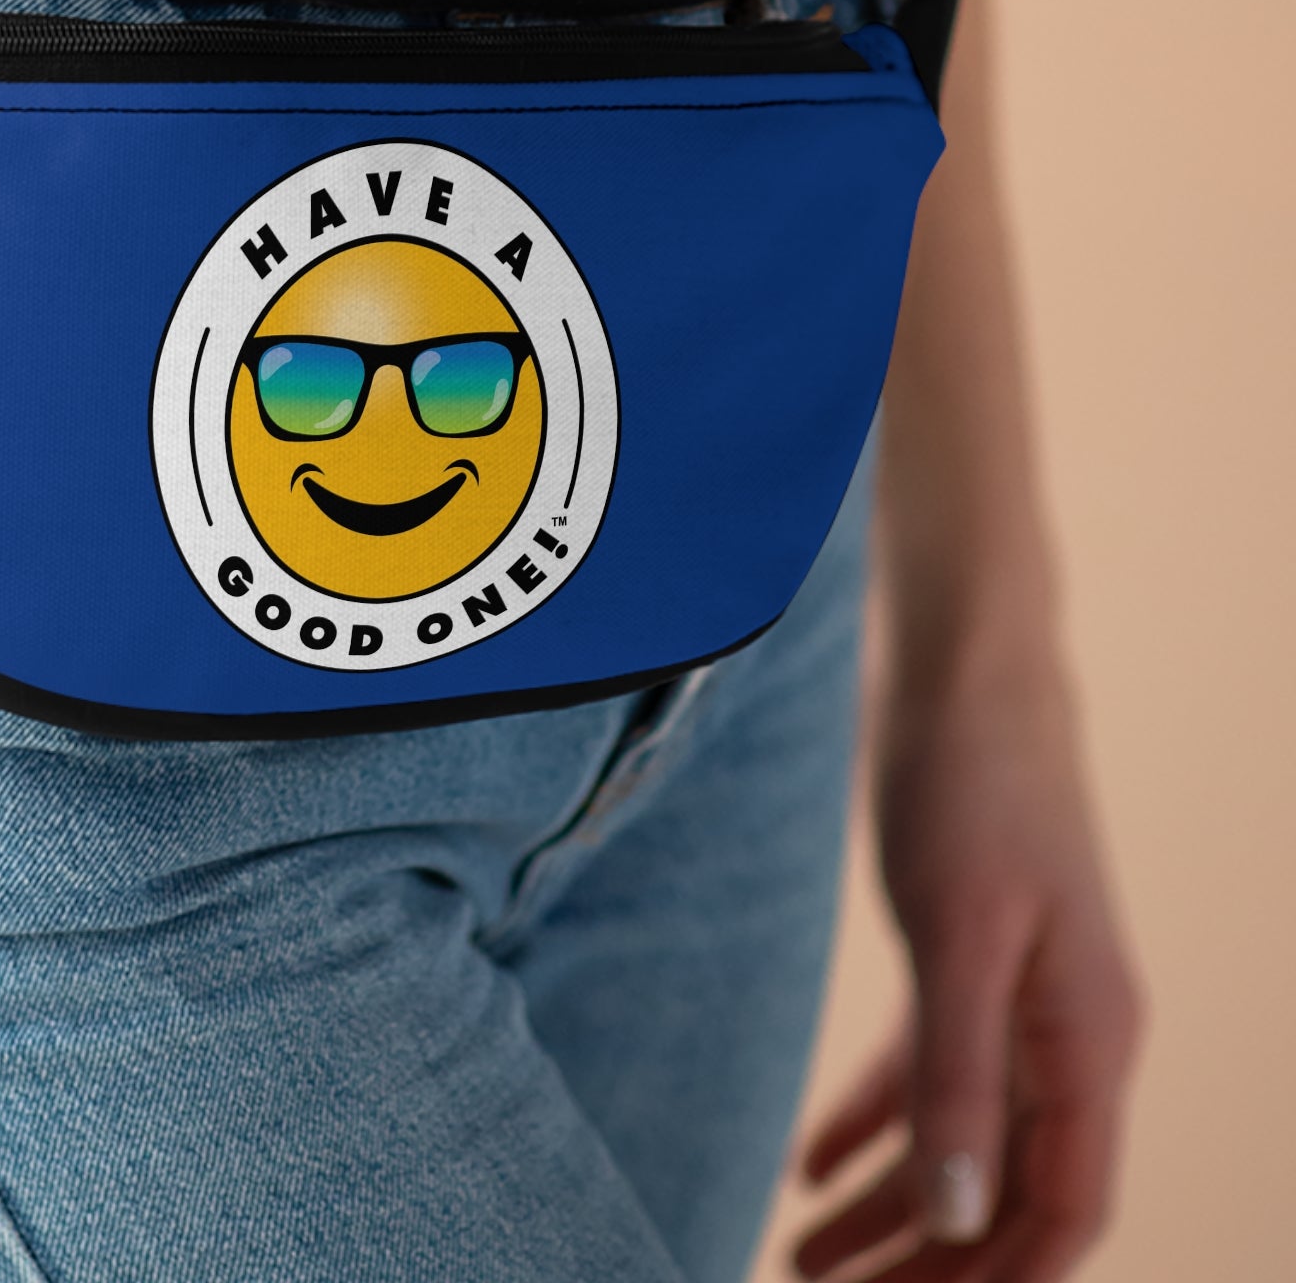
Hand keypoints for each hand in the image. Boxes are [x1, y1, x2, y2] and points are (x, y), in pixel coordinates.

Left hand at [793, 625, 1143, 1281]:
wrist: (965, 665)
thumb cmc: (973, 784)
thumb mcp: (960, 933)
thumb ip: (960, 1074)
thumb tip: (961, 1221)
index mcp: (1091, 1040)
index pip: (1063, 1210)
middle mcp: (1066, 1032)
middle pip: (1005, 1191)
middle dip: (926, 1263)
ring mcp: (1019, 993)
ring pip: (961, 1138)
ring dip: (888, 1209)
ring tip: (797, 1259)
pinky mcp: (966, 954)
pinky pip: (928, 1070)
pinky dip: (874, 1123)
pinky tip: (810, 1166)